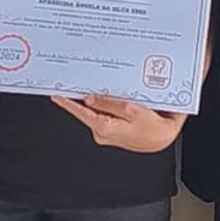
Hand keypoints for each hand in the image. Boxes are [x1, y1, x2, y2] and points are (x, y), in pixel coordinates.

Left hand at [51, 94, 184, 153]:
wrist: (163, 139)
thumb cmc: (153, 128)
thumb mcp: (132, 110)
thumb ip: (109, 103)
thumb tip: (90, 98)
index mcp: (104, 128)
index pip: (80, 113)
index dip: (67, 103)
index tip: (56, 95)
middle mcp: (102, 132)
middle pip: (88, 110)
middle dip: (85, 96)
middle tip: (81, 81)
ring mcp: (106, 133)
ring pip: (97, 111)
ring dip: (99, 100)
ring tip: (108, 88)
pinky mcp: (112, 130)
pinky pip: (105, 114)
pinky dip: (107, 105)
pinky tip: (116, 98)